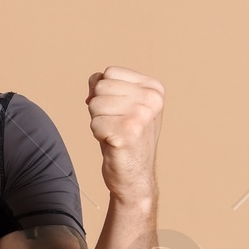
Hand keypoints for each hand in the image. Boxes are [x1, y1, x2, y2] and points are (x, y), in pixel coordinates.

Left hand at [86, 65, 162, 207]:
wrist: (135, 177)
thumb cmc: (126, 138)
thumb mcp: (124, 105)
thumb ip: (109, 85)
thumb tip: (94, 80)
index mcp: (154, 88)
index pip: (109, 72)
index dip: (103, 91)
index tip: (116, 110)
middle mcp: (151, 99)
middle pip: (100, 86)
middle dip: (99, 107)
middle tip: (115, 125)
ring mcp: (141, 115)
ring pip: (95, 103)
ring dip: (98, 121)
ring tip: (115, 133)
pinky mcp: (127, 132)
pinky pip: (94, 123)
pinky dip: (98, 135)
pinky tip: (113, 143)